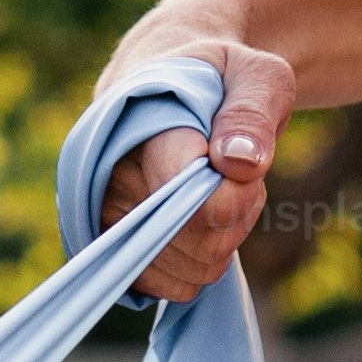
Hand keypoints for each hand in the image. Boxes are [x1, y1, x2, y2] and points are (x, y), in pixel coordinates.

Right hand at [95, 39, 294, 299]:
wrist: (166, 83)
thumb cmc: (220, 78)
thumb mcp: (256, 74)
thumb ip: (253, 112)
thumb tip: (239, 165)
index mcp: (142, 126)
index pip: (185, 191)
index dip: (232, 197)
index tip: (249, 170)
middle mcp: (110, 175)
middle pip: (199, 240)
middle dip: (238, 212)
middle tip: (237, 171)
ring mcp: (105, 216)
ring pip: (192, 270)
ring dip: (223, 239)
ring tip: (216, 189)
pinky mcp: (112, 249)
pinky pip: (174, 287)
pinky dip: (200, 263)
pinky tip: (198, 220)